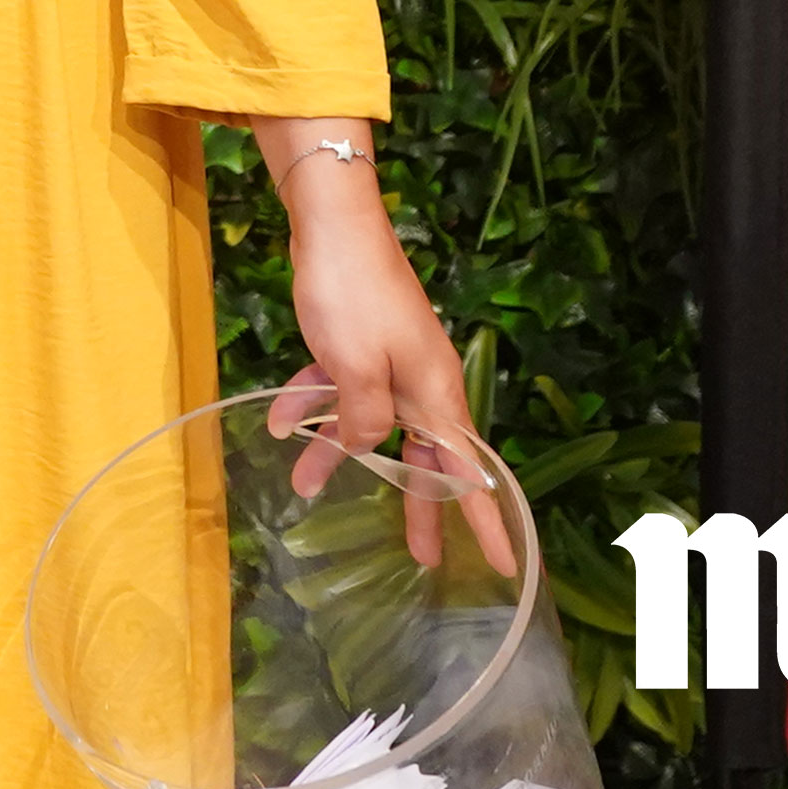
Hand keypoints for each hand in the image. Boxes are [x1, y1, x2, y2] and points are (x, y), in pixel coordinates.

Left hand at [262, 146, 515, 576]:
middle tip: (425, 559)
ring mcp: (391, 361)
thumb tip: (365, 447)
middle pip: (425, 457)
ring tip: (304, 486)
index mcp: (435, 394)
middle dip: (419, 505)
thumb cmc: (352, 294)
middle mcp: (422, 382)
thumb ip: (364, 419)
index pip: (470, 473)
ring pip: (372, 423)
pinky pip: (341, 387)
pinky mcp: (359, 343)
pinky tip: (280, 418)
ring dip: (336, 450)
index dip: (485, 521)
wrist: (334, 223)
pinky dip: (314, 401)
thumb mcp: (355, 367)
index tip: (507, 565)